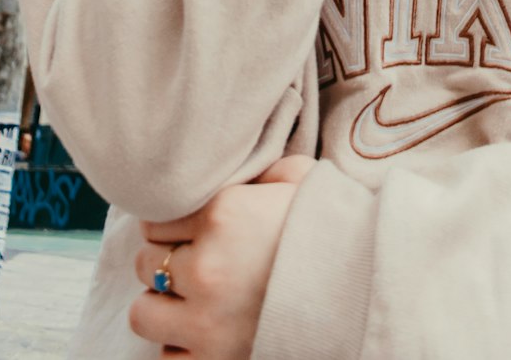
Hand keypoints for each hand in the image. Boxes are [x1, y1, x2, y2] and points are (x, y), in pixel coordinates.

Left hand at [130, 155, 314, 358]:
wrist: (366, 288)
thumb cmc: (333, 227)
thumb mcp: (299, 178)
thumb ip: (257, 169)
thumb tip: (238, 170)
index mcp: (223, 213)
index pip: (155, 220)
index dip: (173, 225)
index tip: (193, 231)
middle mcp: (206, 266)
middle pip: (146, 263)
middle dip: (167, 261)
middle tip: (196, 262)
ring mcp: (206, 320)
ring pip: (143, 313)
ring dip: (164, 305)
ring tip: (193, 299)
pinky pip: (165, 357)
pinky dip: (180, 346)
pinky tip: (204, 330)